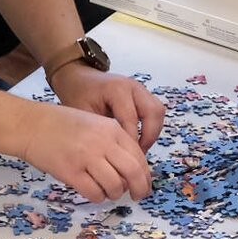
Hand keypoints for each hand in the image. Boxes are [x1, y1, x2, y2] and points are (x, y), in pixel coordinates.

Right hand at [22, 100, 151, 202]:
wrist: (31, 125)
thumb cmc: (62, 126)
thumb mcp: (94, 124)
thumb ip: (113, 142)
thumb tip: (132, 171)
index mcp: (111, 129)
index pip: (139, 156)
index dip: (145, 175)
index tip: (144, 184)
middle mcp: (102, 142)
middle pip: (133, 172)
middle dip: (139, 189)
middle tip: (137, 196)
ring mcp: (86, 157)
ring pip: (115, 186)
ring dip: (115, 193)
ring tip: (107, 191)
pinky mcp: (71, 172)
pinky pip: (94, 193)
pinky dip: (97, 197)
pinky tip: (92, 192)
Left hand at [51, 64, 165, 151]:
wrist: (79, 79)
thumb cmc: (79, 95)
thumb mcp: (83, 114)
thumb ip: (100, 131)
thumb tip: (114, 155)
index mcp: (117, 89)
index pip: (131, 119)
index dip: (131, 141)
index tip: (125, 159)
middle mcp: (134, 86)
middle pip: (154, 112)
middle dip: (149, 137)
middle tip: (138, 155)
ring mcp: (141, 89)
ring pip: (158, 111)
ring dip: (153, 132)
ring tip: (139, 149)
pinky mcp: (143, 94)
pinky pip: (155, 111)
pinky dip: (151, 127)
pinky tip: (139, 140)